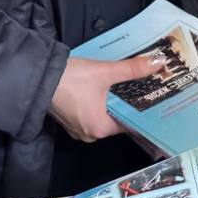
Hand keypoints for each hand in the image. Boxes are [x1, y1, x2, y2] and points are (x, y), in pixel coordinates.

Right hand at [49, 53, 166, 141]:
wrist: (38, 78)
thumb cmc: (72, 79)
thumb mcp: (105, 72)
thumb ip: (132, 69)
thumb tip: (158, 63)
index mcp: (102, 128)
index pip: (130, 123)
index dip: (142, 110)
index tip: (154, 99)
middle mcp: (91, 134)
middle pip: (117, 120)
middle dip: (127, 104)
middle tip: (143, 89)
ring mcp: (78, 129)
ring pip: (103, 116)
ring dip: (111, 104)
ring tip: (125, 88)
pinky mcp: (69, 120)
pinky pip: (90, 115)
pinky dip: (98, 105)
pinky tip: (103, 91)